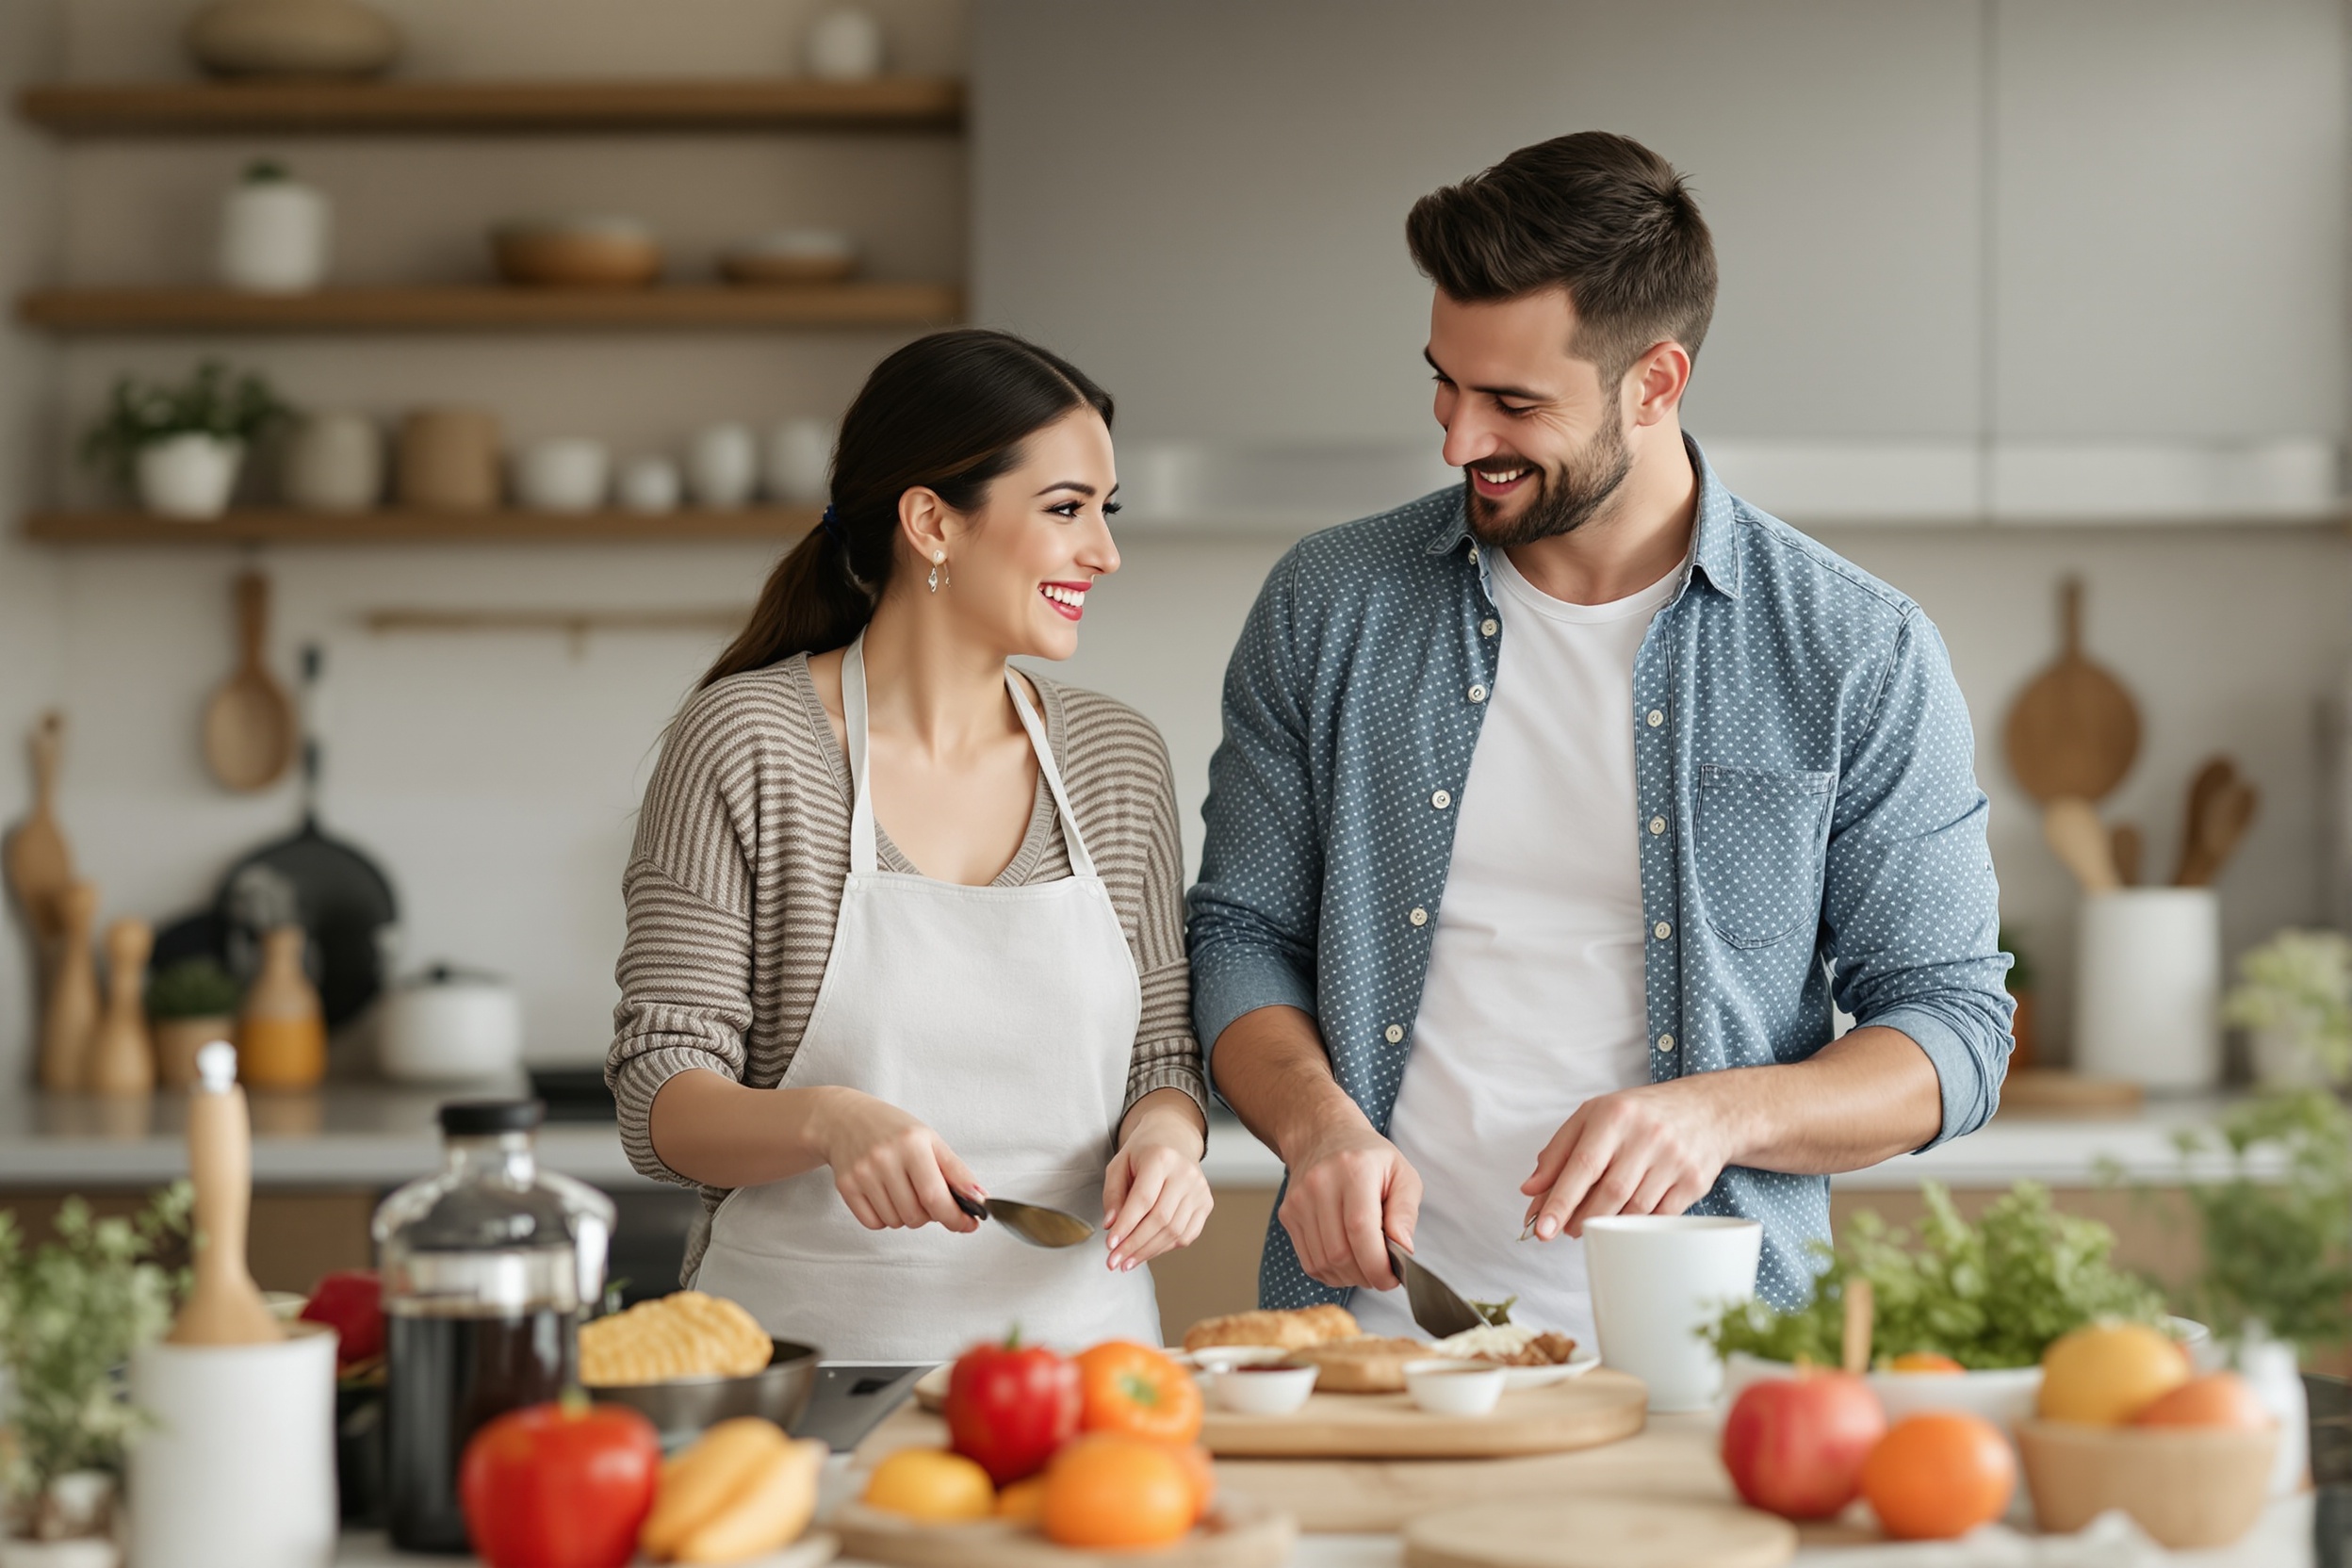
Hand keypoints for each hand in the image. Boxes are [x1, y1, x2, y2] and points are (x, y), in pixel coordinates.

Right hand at [812, 1088, 982, 1232]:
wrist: (845, 1119)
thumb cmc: (892, 1130)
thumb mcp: (930, 1140)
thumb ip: (957, 1172)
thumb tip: (979, 1200)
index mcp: (912, 1144)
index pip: (935, 1197)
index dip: (954, 1217)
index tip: (967, 1224)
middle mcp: (885, 1158)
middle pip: (916, 1216)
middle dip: (929, 1214)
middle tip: (926, 1195)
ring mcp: (862, 1174)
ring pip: (896, 1222)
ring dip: (906, 1215)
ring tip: (902, 1189)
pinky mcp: (845, 1186)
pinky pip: (873, 1223)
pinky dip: (884, 1217)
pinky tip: (884, 1195)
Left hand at [1101, 1109, 1211, 1271]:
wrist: (1172, 1140)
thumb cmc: (1142, 1154)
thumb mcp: (1118, 1165)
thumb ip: (1113, 1195)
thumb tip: (1111, 1226)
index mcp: (1161, 1158)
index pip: (1143, 1199)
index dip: (1126, 1225)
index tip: (1110, 1245)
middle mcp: (1186, 1173)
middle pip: (1160, 1218)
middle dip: (1134, 1245)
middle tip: (1115, 1261)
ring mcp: (1200, 1189)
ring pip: (1174, 1231)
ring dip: (1148, 1251)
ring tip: (1127, 1261)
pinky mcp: (1206, 1203)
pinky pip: (1186, 1235)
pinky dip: (1165, 1248)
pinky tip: (1147, 1252)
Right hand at [1279, 1111, 1419, 1290]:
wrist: (1323, 1136)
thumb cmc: (1368, 1157)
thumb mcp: (1402, 1174)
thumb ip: (1405, 1213)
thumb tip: (1403, 1251)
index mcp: (1354, 1171)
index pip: (1360, 1230)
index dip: (1377, 1265)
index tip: (1392, 1277)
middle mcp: (1320, 1184)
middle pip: (1340, 1253)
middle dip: (1366, 1276)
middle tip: (1382, 1274)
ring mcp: (1298, 1201)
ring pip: (1323, 1263)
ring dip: (1349, 1277)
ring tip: (1365, 1265)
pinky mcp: (1288, 1215)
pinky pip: (1309, 1261)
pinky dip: (1331, 1272)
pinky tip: (1346, 1261)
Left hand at [1520, 1082, 1730, 1240]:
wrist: (1706, 1109)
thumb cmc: (1639, 1114)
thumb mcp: (1593, 1117)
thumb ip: (1558, 1152)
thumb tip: (1531, 1190)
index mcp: (1614, 1115)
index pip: (1582, 1165)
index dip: (1559, 1200)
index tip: (1542, 1228)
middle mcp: (1646, 1135)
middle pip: (1608, 1192)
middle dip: (1581, 1218)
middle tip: (1564, 1229)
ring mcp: (1674, 1158)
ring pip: (1634, 1208)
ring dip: (1608, 1223)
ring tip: (1591, 1223)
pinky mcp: (1694, 1180)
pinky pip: (1660, 1216)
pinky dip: (1638, 1224)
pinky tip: (1625, 1219)